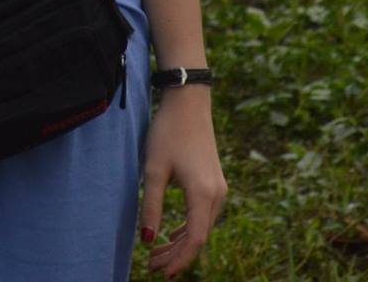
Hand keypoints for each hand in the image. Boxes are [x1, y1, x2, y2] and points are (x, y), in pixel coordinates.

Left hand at [139, 87, 226, 274]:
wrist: (189, 103)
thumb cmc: (168, 133)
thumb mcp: (153, 170)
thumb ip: (152, 207)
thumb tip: (148, 240)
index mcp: (203, 194)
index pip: (194, 240)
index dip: (178, 260)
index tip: (160, 272)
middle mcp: (217, 195)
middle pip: (199, 236)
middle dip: (176, 255)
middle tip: (150, 266)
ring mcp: (219, 188)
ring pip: (202, 227)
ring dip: (180, 242)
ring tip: (156, 254)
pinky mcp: (215, 182)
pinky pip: (204, 215)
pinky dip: (188, 228)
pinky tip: (172, 234)